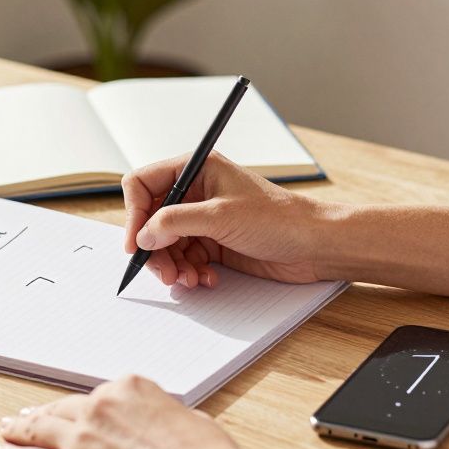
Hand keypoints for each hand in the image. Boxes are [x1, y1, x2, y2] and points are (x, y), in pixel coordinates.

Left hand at [0, 375, 275, 448]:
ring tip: (7, 431)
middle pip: (62, 409)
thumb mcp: (192, 421)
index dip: (83, 406)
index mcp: (130, 389)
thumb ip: (167, 418)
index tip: (75, 410)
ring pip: (39, 430)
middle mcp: (100, 407)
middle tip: (28, 414)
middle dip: (42, 412)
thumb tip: (168, 426)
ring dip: (19, 430)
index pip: (100, 396)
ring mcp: (80, 438)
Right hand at [122, 151, 340, 287]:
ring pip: (166, 243)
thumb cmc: (279, 218)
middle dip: (154, 248)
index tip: (134, 243)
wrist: (314, 245)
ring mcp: (204, 218)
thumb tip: (143, 234)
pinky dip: (190, 272)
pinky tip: (206, 279)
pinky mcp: (214, 242)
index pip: (144, 184)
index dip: (134, 214)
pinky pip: (185, 258)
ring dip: (172, 265)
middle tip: (164, 272)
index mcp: (196, 169)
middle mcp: (196, 191)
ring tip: (188, 279)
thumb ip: (175, 222)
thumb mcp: (220, 216)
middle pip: (151, 219)